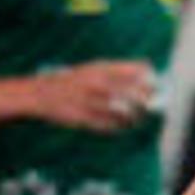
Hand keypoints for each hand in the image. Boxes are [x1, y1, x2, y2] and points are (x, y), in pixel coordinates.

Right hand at [28, 59, 159, 130]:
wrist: (41, 94)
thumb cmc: (74, 80)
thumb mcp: (95, 67)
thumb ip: (119, 69)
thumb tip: (148, 69)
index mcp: (101, 68)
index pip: (138, 71)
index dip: (150, 80)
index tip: (153, 87)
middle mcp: (98, 83)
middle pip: (135, 94)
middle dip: (146, 101)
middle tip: (148, 105)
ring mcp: (91, 102)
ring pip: (125, 113)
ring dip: (135, 117)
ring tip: (136, 118)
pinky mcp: (85, 119)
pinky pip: (111, 125)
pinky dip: (120, 126)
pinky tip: (121, 125)